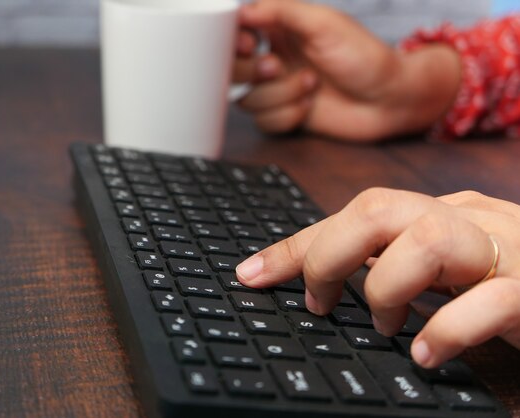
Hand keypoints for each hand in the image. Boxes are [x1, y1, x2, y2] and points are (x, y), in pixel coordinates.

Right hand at [233, 0, 461, 140]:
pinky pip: (264, 122)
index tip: (250, 44)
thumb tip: (243, 11)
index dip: (234, 42)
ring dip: (280, 95)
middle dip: (253, 72)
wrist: (389, 100)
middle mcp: (275, 59)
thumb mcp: (323, 23)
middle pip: (233, 70)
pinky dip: (288, 116)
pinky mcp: (285, 117)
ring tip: (311, 85)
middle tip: (277, 67)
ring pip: (247, 100)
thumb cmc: (364, 57)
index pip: (236, 33)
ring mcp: (278, 91)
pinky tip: (310, 106)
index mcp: (280, 30)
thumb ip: (281, 11)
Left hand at [236, 188, 519, 367]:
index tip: (249, 275)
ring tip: (381, 325)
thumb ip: (391, 267)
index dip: (293, 246)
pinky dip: (448, 329)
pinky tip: (426, 355)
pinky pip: (490, 299)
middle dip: (329, 255)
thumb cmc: (507, 279)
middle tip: (319, 301)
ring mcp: (504, 249)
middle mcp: (465, 219)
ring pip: (428, 239)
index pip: (351, 214)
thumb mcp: (441, 269)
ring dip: (385, 288)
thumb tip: (319, 288)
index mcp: (435, 213)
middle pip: (378, 209)